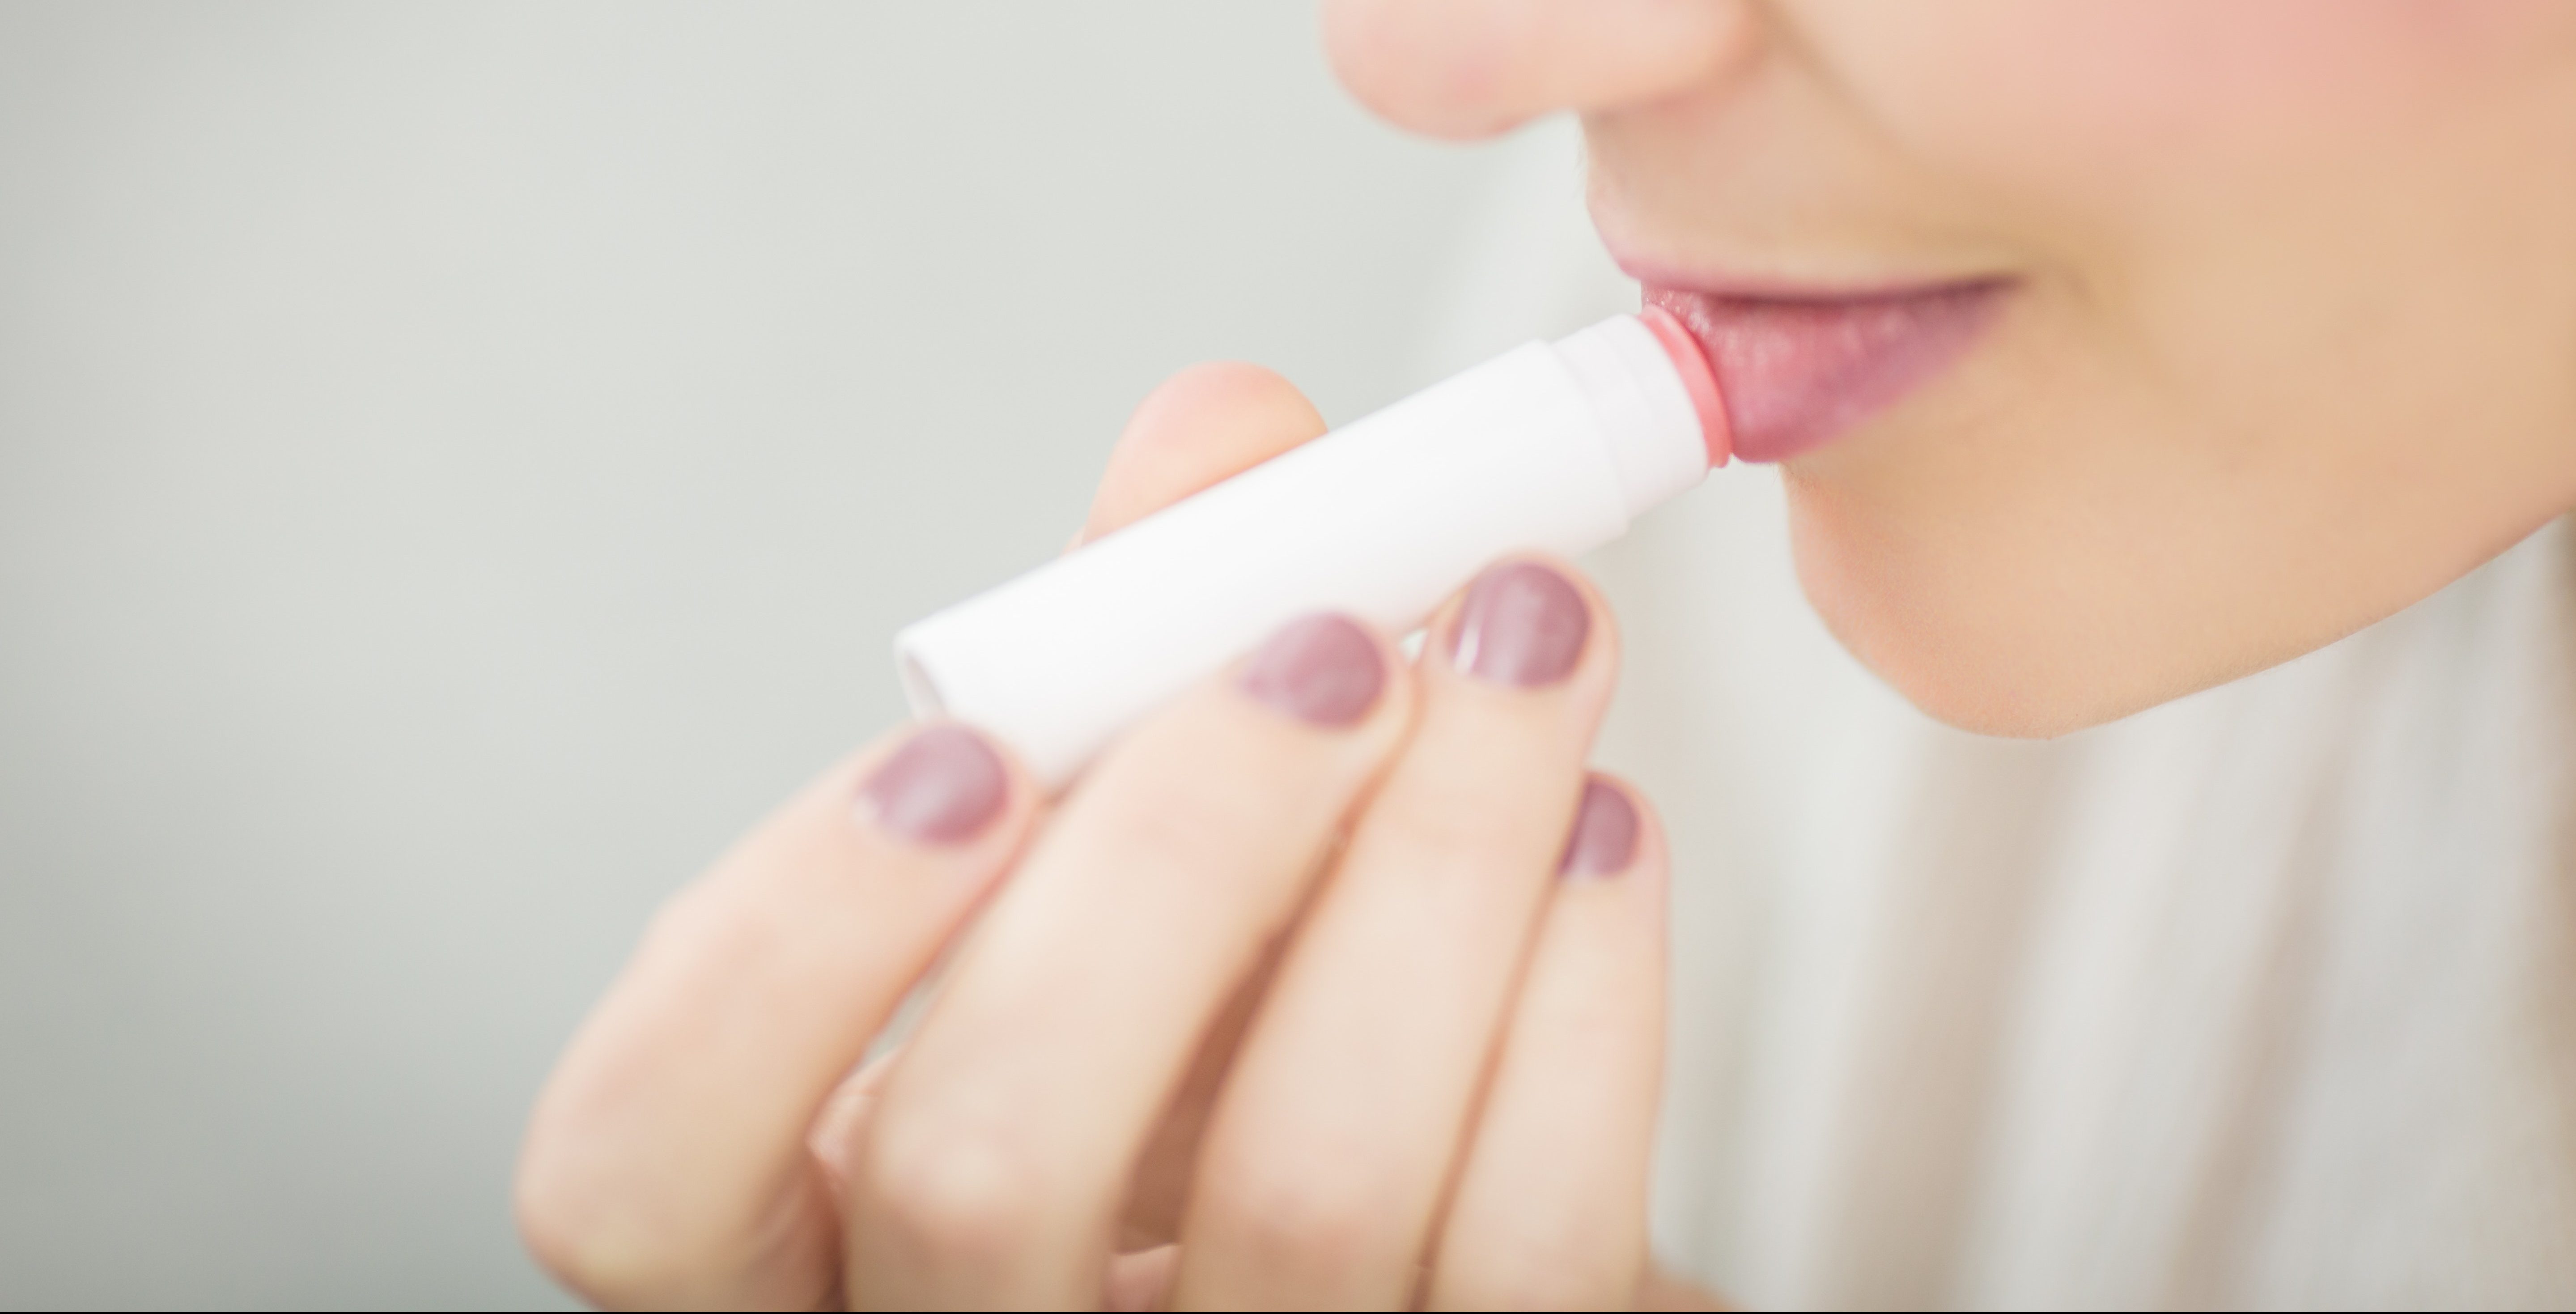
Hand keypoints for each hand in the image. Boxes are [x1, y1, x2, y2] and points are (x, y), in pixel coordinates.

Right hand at [514, 362, 1687, 1308]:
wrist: (1402, 1214)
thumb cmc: (1201, 1020)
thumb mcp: (1094, 862)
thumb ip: (1119, 645)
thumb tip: (1223, 433)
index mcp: (800, 1233)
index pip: (637, 1167)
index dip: (780, 953)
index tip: (969, 749)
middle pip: (991, 1165)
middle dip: (1177, 853)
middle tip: (1330, 647)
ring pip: (1304, 1190)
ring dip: (1436, 865)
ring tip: (1525, 652)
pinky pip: (1524, 1246)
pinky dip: (1582, 1000)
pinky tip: (1594, 831)